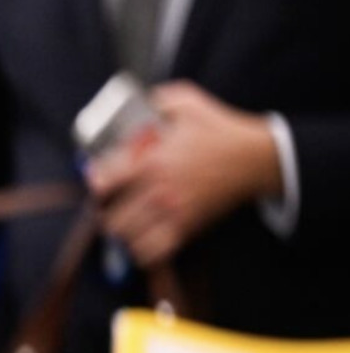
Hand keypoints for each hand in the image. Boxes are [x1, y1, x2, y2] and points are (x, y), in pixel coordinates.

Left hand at [88, 82, 280, 268]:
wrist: (257, 157)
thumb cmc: (222, 130)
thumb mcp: (188, 103)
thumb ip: (157, 100)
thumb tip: (138, 101)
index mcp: (152, 161)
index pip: (103, 183)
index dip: (95, 184)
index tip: (99, 183)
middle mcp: (158, 190)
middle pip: (111, 218)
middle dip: (106, 213)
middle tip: (109, 208)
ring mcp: (173, 211)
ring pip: (128, 237)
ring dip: (122, 233)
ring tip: (124, 225)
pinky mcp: (189, 226)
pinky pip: (154, 252)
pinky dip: (143, 251)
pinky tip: (142, 242)